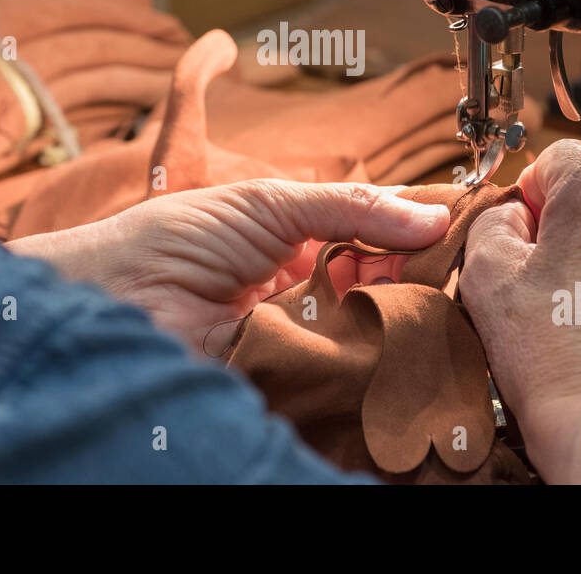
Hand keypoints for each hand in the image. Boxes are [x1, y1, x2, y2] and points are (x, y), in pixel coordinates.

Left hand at [8, 180, 450, 351]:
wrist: (120, 293)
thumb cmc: (179, 237)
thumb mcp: (270, 203)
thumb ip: (352, 206)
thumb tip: (430, 213)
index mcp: (304, 243)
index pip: (376, 239)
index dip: (416, 236)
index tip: (460, 231)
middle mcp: (309, 291)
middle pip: (382, 288)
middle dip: (415, 278)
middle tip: (450, 269)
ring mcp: (303, 336)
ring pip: (371, 332)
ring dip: (398, 318)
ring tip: (430, 304)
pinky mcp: (293, 377)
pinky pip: (343, 373)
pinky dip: (369, 360)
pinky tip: (396, 344)